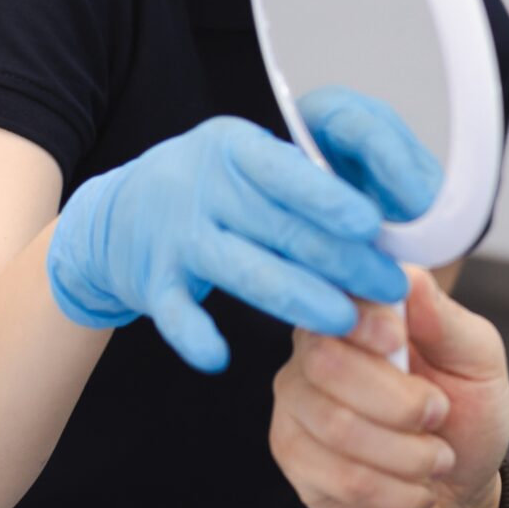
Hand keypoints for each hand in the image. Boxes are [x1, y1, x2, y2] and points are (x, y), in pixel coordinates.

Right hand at [46, 89, 439, 371]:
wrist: (116, 216)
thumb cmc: (213, 189)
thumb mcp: (251, 164)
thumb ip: (304, 184)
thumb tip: (380, 226)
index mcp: (235, 149)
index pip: (288, 172)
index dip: (331, 200)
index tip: (375, 225)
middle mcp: (204, 188)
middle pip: (282, 229)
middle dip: (345, 263)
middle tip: (392, 288)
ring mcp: (176, 235)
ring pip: (246, 272)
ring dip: (301, 300)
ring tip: (347, 322)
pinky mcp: (153, 281)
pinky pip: (177, 315)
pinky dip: (197, 337)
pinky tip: (221, 358)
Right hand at [272, 267, 508, 507]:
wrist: (457, 492)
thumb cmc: (465, 414)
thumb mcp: (478, 363)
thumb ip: (446, 323)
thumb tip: (410, 277)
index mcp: (361, 312)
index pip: (340, 300)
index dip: (365, 319)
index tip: (397, 338)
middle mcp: (316, 348)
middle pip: (327, 363)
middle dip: (398, 400)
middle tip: (439, 413)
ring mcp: (297, 402)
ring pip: (335, 425)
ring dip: (406, 452)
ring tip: (439, 458)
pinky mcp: (293, 456)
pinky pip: (337, 476)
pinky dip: (394, 491)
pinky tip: (417, 491)